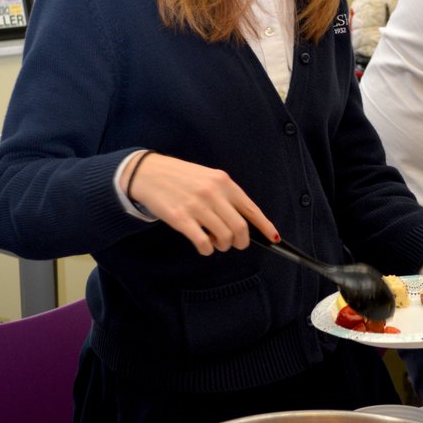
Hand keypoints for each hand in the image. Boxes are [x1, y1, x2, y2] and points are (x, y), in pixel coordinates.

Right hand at [122, 151, 278, 255]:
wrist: (149, 173)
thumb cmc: (182, 178)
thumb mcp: (209, 178)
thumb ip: (227, 196)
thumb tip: (245, 223)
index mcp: (224, 182)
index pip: (252, 209)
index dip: (265, 227)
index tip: (273, 239)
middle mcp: (213, 193)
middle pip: (240, 229)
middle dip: (241, 242)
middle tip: (234, 244)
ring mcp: (197, 206)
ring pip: (223, 238)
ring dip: (222, 246)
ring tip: (214, 242)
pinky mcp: (180, 219)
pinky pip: (203, 243)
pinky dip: (207, 249)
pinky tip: (203, 244)